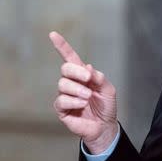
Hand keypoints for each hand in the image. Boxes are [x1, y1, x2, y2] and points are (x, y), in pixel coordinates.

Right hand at [50, 31, 118, 153]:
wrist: (105, 126)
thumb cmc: (106, 106)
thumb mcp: (108, 89)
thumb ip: (99, 78)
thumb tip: (88, 67)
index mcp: (83, 74)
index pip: (70, 57)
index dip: (62, 46)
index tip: (53, 34)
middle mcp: (72, 83)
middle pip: (65, 69)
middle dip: (76, 72)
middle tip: (88, 79)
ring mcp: (65, 95)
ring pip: (63, 84)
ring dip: (78, 89)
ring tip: (88, 97)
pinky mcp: (61, 109)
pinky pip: (62, 100)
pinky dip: (74, 101)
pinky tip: (83, 104)